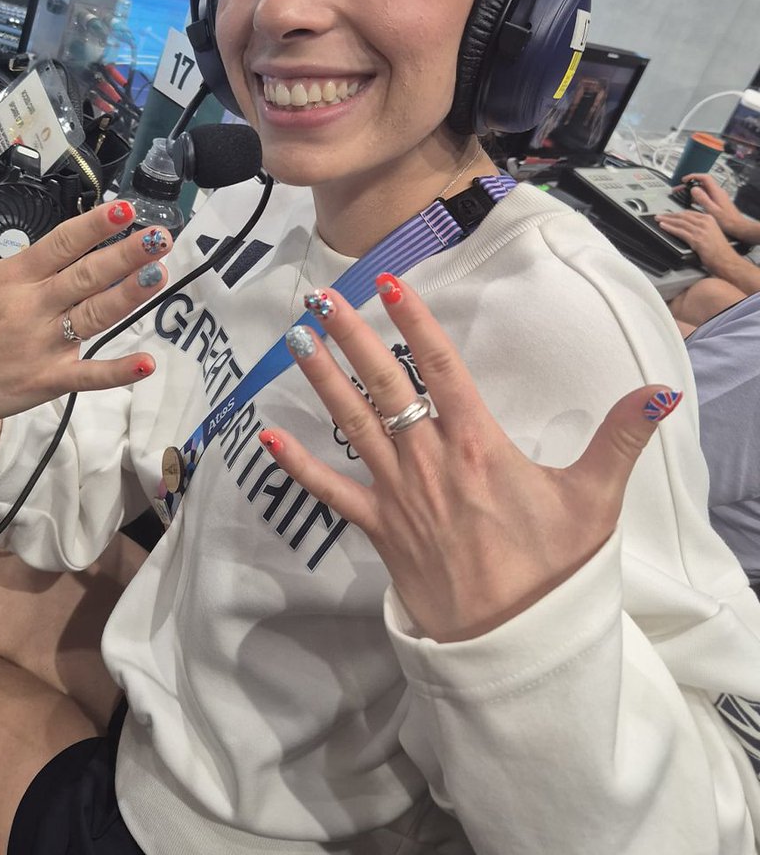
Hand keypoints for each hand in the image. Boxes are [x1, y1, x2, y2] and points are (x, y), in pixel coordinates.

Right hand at [0, 168, 171, 430]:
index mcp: (12, 277)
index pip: (60, 244)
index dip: (93, 226)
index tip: (125, 209)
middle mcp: (32, 307)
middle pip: (86, 276)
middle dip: (125, 255)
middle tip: (160, 237)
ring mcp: (42, 345)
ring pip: (94, 316)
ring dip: (128, 296)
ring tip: (158, 274)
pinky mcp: (47, 380)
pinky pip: (88, 375)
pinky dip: (117, 372)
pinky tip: (147, 364)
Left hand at [263, 281, 678, 643]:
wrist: (511, 642)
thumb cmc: (552, 570)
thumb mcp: (593, 501)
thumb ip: (620, 439)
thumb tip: (659, 392)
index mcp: (476, 444)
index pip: (439, 368)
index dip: (415, 322)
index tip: (390, 283)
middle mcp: (428, 458)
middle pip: (384, 384)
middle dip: (352, 337)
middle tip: (323, 297)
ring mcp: (398, 492)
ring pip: (352, 423)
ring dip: (322, 380)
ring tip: (296, 339)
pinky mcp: (378, 527)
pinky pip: (332, 491)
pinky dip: (299, 465)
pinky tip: (266, 439)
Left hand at [654, 207, 739, 275]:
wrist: (727, 260)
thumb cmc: (720, 251)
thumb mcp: (712, 233)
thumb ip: (702, 228)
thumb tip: (688, 227)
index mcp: (709, 219)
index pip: (689, 213)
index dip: (677, 213)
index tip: (669, 213)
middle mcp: (705, 222)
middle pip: (683, 216)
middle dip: (669, 215)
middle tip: (659, 215)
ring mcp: (701, 230)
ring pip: (680, 222)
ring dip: (667, 220)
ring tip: (658, 219)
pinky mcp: (697, 239)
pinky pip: (680, 231)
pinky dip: (670, 228)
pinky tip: (663, 226)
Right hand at [681, 173, 749, 240]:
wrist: (737, 226)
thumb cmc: (727, 221)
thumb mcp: (712, 210)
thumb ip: (703, 199)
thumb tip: (694, 189)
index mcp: (716, 192)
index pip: (705, 178)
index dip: (693, 176)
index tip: (684, 180)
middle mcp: (717, 193)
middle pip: (701, 184)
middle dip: (689, 185)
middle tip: (678, 189)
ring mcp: (717, 197)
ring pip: (702, 190)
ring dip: (691, 192)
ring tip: (681, 195)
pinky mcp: (716, 202)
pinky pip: (704, 196)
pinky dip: (696, 197)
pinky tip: (690, 202)